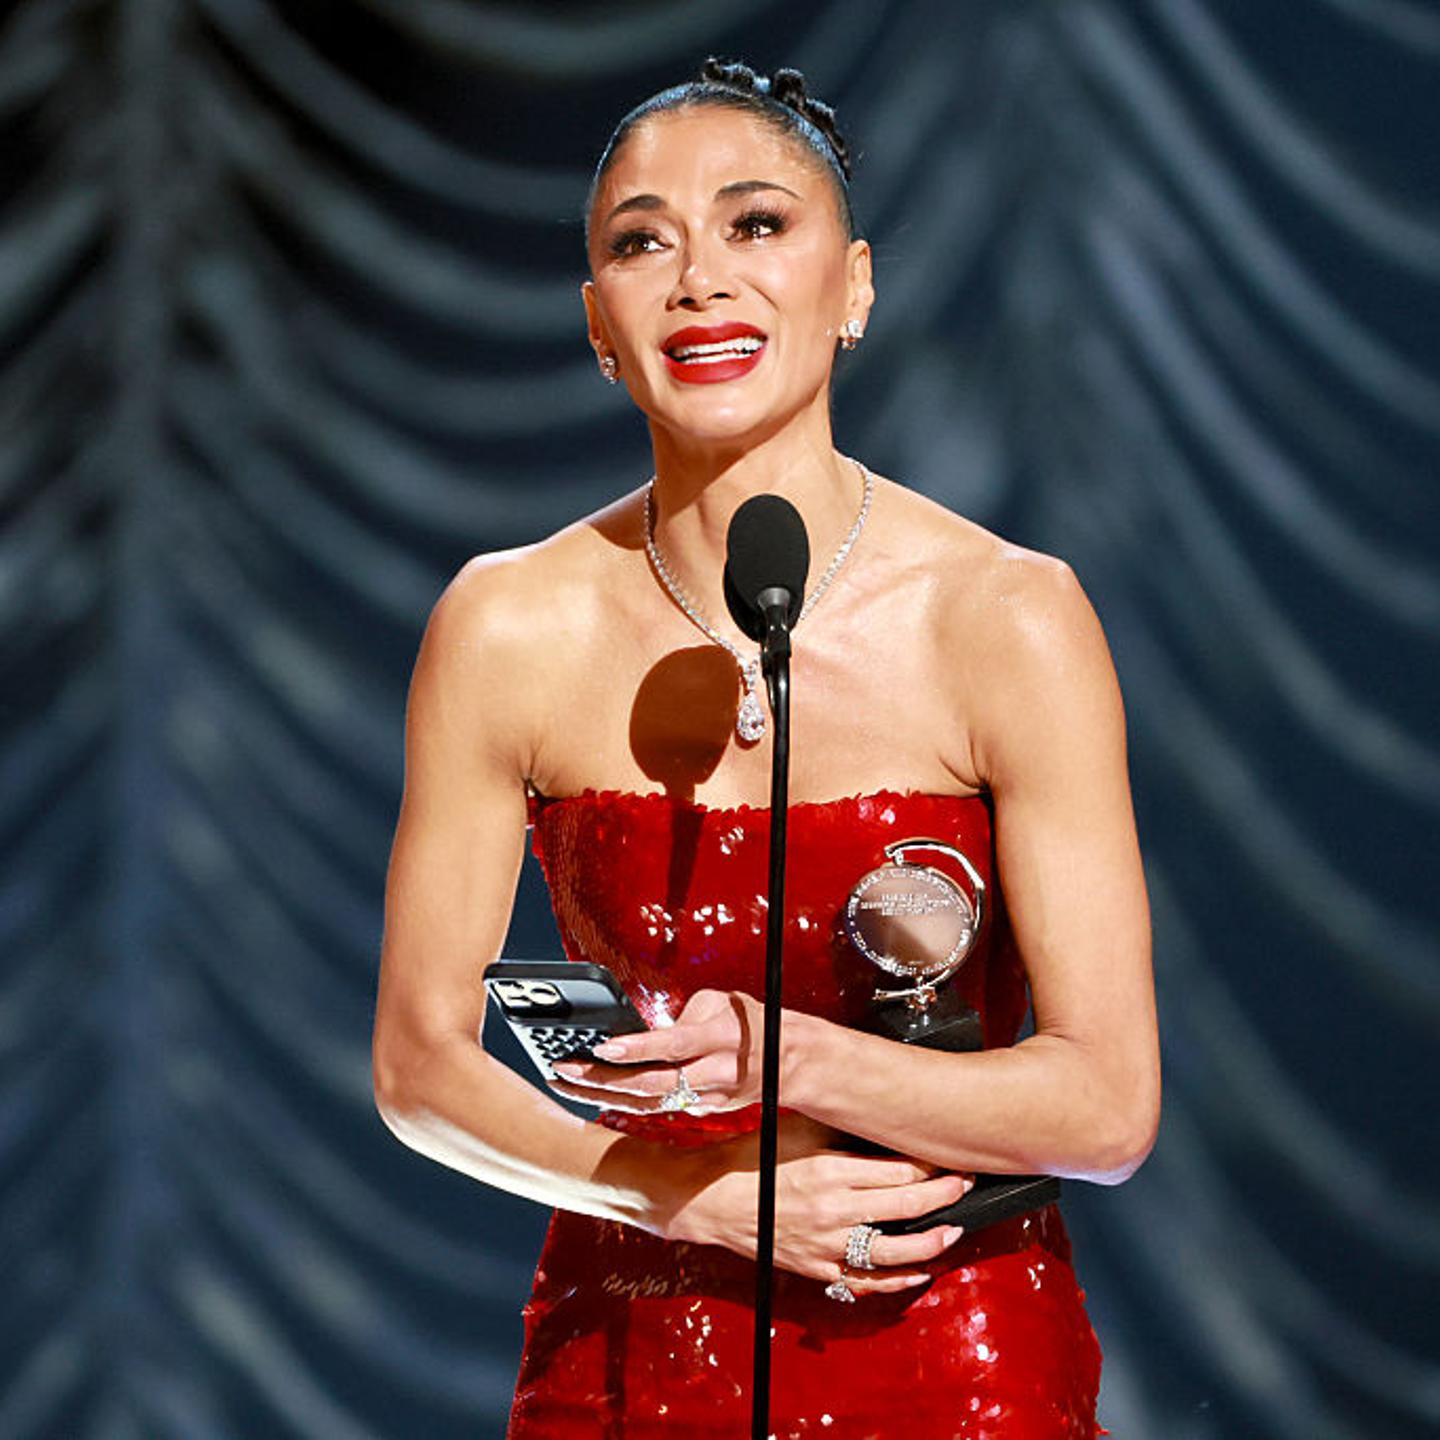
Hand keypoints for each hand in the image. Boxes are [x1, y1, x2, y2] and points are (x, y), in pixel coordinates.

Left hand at [549, 988, 766, 1112]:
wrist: (787, 1061)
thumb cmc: (750, 1022)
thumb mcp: (722, 1002)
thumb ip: (684, 1015)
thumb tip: (645, 1031)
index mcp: (720, 1037)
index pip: (673, 1046)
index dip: (637, 1049)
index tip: (602, 1047)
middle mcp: (714, 1072)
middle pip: (652, 1084)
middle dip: (603, 1079)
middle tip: (564, 1069)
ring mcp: (709, 1097)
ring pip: (649, 1104)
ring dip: (603, 1096)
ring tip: (566, 1083)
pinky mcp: (703, 1110)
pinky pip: (658, 1107)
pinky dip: (623, 1100)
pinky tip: (593, 1091)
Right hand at [662, 1115, 974, 1295]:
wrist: (712, 1198)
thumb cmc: (753, 1157)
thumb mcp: (797, 1129)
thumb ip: (840, 1130)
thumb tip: (881, 1123)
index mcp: (828, 1170)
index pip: (898, 1171)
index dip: (930, 1165)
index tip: (949, 1156)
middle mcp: (832, 1211)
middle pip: (906, 1207)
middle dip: (943, 1194)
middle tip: (964, 1183)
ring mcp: (826, 1245)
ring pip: (894, 1251)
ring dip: (931, 1241)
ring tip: (954, 1229)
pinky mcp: (817, 1268)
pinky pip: (866, 1280)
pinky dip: (898, 1280)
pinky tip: (920, 1271)